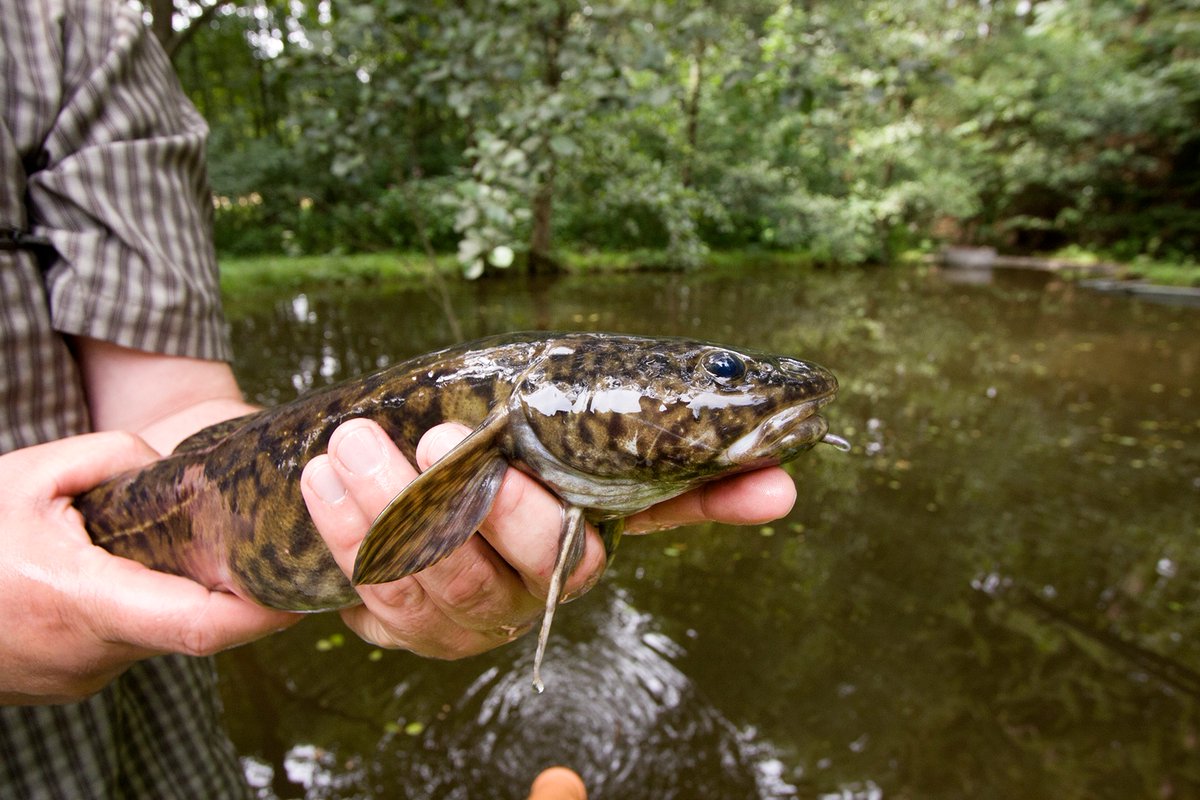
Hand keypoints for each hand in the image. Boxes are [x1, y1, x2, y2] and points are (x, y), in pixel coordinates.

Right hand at [0, 432, 298, 704]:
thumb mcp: (30, 474)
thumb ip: (110, 458)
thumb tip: (166, 471)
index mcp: (81, 600)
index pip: (200, 624)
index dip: (262, 614)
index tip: (306, 593)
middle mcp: (88, 650)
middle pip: (191, 626)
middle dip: (230, 590)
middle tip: (263, 548)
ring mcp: (79, 674)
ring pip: (162, 633)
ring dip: (182, 595)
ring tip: (183, 549)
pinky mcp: (72, 679)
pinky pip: (132, 641)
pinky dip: (148, 607)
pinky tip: (135, 571)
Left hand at [300, 419, 795, 659]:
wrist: (361, 489)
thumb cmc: (455, 455)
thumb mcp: (521, 432)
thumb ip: (599, 433)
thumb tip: (751, 453)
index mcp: (583, 526)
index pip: (666, 512)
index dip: (719, 502)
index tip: (775, 483)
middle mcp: (540, 581)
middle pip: (546, 564)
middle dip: (494, 507)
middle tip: (442, 440)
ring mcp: (474, 611)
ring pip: (447, 577)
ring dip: (395, 507)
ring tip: (351, 444)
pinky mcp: (406, 624)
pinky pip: (381, 588)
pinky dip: (349, 529)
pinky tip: (328, 477)